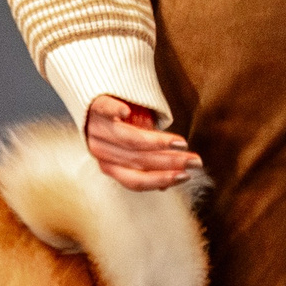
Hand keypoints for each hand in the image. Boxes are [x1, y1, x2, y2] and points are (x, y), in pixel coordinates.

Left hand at [84, 96, 200, 192]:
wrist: (92, 100)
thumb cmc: (117, 127)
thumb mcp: (131, 151)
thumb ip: (146, 165)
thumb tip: (166, 185)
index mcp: (109, 165)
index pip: (135, 180)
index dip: (161, 179)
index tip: (185, 176)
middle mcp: (101, 151)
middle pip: (138, 160)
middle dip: (170, 162)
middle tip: (194, 161)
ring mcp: (97, 129)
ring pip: (129, 140)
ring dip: (158, 143)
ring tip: (181, 143)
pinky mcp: (96, 106)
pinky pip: (105, 110)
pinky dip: (115, 111)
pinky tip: (127, 111)